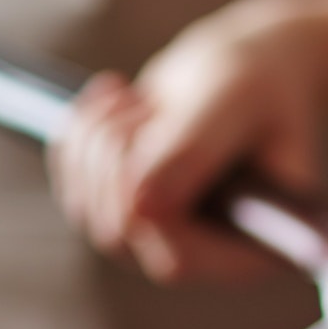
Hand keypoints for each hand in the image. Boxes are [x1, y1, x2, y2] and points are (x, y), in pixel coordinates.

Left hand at [50, 0, 326, 283]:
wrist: (237, 70)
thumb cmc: (257, 82)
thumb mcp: (235, 103)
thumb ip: (193, 153)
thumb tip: (139, 204)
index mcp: (251, 245)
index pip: (175, 258)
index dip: (143, 202)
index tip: (148, 125)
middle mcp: (202, 252)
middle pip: (117, 231)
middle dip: (118, 154)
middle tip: (150, 105)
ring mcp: (156, 235)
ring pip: (86, 205)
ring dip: (99, 136)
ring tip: (143, 100)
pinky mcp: (121, 207)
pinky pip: (70, 179)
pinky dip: (81, 129)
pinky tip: (119, 96)